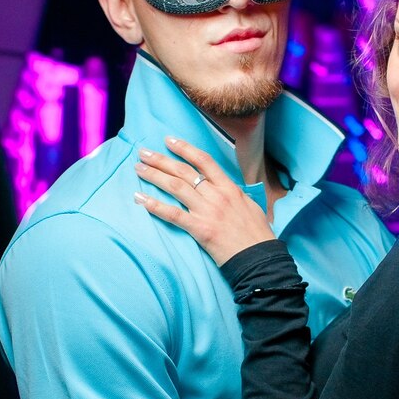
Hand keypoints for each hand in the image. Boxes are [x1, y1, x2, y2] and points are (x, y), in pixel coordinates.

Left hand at [134, 137, 275, 264]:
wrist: (260, 258)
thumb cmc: (257, 235)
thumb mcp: (251, 206)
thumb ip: (235, 195)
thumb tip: (226, 189)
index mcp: (230, 188)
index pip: (204, 161)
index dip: (184, 148)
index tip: (169, 140)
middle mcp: (217, 195)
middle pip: (184, 171)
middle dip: (161, 159)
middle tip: (143, 152)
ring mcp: (207, 211)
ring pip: (175, 187)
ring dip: (154, 176)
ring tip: (138, 169)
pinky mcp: (200, 229)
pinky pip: (173, 214)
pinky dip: (155, 206)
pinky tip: (140, 199)